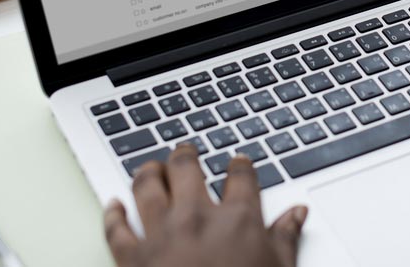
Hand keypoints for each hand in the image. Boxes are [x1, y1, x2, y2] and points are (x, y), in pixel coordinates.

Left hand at [104, 145, 306, 266]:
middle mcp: (197, 217)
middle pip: (186, 167)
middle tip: (185, 153)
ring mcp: (161, 235)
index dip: (239, 164)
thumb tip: (297, 214)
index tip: (238, 163)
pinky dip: (112, 215)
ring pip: (147, 186)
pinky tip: (114, 206)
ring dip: (149, 173)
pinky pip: (115, 229)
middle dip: (185, 155)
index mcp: (237, 218)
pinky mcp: (132, 259)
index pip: (240, 175)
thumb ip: (286, 238)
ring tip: (152, 169)